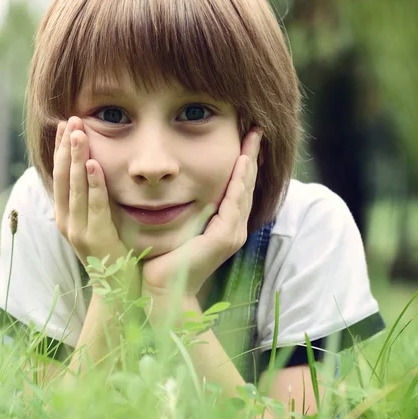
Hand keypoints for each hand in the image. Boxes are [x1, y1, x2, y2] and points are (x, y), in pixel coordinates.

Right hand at [53, 116, 127, 268]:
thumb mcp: (95, 223)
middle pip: (63, 177)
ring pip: (75, 188)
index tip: (65, 126)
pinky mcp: (95, 237)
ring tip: (79, 133)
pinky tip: (94, 165)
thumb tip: (92, 172)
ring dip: (77, 159)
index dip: (62, 150)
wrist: (115, 289)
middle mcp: (66, 221)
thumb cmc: (110, 253)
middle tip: (71, 120)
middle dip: (67, 147)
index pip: (60, 176)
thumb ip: (91, 201)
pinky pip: (95, 205)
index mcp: (65, 216)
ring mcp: (78, 230)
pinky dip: (94, 184)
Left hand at [141, 129, 262, 303]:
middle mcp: (234, 228)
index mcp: (224, 225)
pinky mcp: (224, 237)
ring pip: (244, 191)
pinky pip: (234, 203)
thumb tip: (177, 183)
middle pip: (246, 185)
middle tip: (255, 131)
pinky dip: (238, 181)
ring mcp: (232, 234)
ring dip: (248, 163)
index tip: (244, 139)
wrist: (162, 287)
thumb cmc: (164, 257)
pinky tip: (240, 162)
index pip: (237, 188)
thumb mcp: (178, 224)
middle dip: (251, 157)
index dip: (242, 164)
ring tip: (252, 139)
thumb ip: (186, 206)